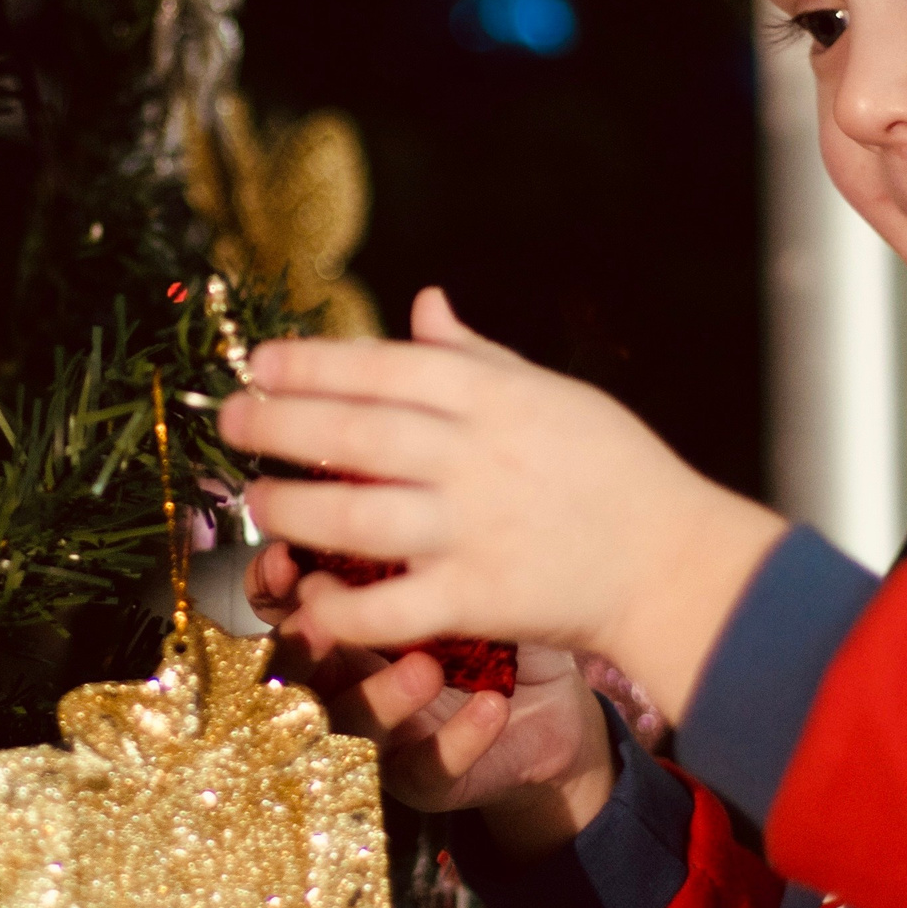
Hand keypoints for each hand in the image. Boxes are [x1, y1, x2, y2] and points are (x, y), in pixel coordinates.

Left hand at [219, 288, 786, 721]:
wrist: (675, 561)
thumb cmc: (616, 469)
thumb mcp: (553, 392)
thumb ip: (477, 354)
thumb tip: (424, 302)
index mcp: (495, 399)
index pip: (385, 369)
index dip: (314, 363)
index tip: (261, 363)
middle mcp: (476, 458)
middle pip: (356, 436)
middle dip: (281, 425)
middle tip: (231, 421)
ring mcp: (473, 530)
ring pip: (358, 518)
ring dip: (294, 510)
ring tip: (257, 501)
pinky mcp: (476, 600)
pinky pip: (391, 605)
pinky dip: (342, 605)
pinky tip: (309, 596)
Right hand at [243, 540, 613, 854]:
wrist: (559, 706)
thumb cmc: (496, 619)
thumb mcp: (454, 568)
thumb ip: (409, 537)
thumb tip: (379, 469)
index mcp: (342, 621)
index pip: (281, 604)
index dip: (273, 586)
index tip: (287, 557)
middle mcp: (348, 682)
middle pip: (296, 673)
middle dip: (305, 646)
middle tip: (325, 620)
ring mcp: (383, 736)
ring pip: (352, 726)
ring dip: (381, 695)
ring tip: (427, 665)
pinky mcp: (428, 780)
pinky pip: (427, 770)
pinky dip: (457, 737)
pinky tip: (492, 706)